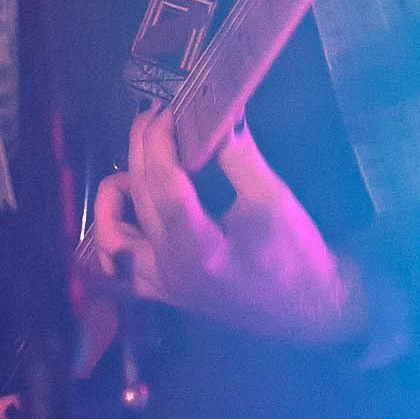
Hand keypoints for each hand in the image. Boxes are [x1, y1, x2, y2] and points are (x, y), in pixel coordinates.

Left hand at [90, 110, 368, 346]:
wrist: (308, 310)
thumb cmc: (295, 256)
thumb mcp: (274, 201)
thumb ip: (240, 155)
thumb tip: (220, 108)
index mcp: (200, 249)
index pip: (163, 183)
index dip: (160, 140)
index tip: (168, 108)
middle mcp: (169, 268)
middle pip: (139, 196)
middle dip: (142, 147)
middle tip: (158, 114)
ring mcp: (161, 283)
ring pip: (112, 233)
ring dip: (117, 191)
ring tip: (144, 160)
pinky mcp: (162, 289)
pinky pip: (119, 262)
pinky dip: (113, 230)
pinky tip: (132, 205)